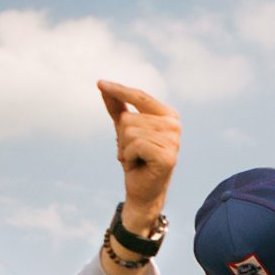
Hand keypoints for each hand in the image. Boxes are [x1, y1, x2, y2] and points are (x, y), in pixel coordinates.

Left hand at [97, 80, 179, 220]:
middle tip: (132, 152)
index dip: (119, 90)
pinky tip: (138, 165)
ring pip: (130, 132)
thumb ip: (117, 107)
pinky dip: (129, 157)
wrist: (143, 191)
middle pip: (129, 118)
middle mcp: (174, 125)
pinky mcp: (167, 156)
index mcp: (168, 115)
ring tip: (136, 159)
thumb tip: (103, 85)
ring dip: (125, 149)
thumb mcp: (125, 130)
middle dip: (122, 137)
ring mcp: (173, 140)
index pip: (140, 96)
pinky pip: (135, 145)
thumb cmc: (136, 159)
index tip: (99, 82)